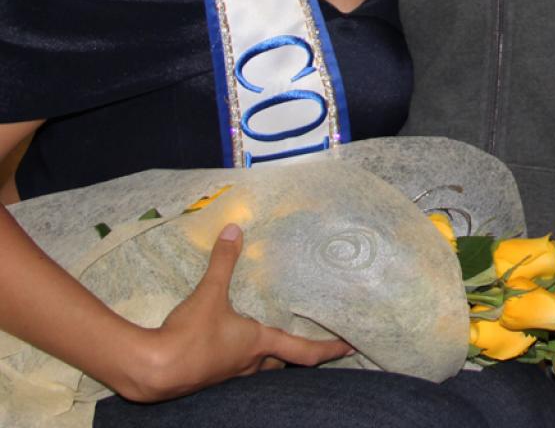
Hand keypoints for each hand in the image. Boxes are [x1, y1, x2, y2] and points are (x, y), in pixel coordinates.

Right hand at [129, 224, 352, 401]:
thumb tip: (234, 230)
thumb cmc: (189, 336)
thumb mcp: (210, 293)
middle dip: (299, 352)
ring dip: (271, 355)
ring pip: (259, 366)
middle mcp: (248, 363)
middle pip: (283, 361)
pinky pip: (236, 366)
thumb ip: (224, 261)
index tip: (350, 347)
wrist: (150, 371)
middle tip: (314, 339)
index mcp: (258, 343)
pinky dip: (244, 355)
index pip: (305, 351)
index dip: (329, 349)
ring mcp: (228, 374)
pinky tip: (233, 344)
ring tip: (277, 337)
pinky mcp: (209, 376)